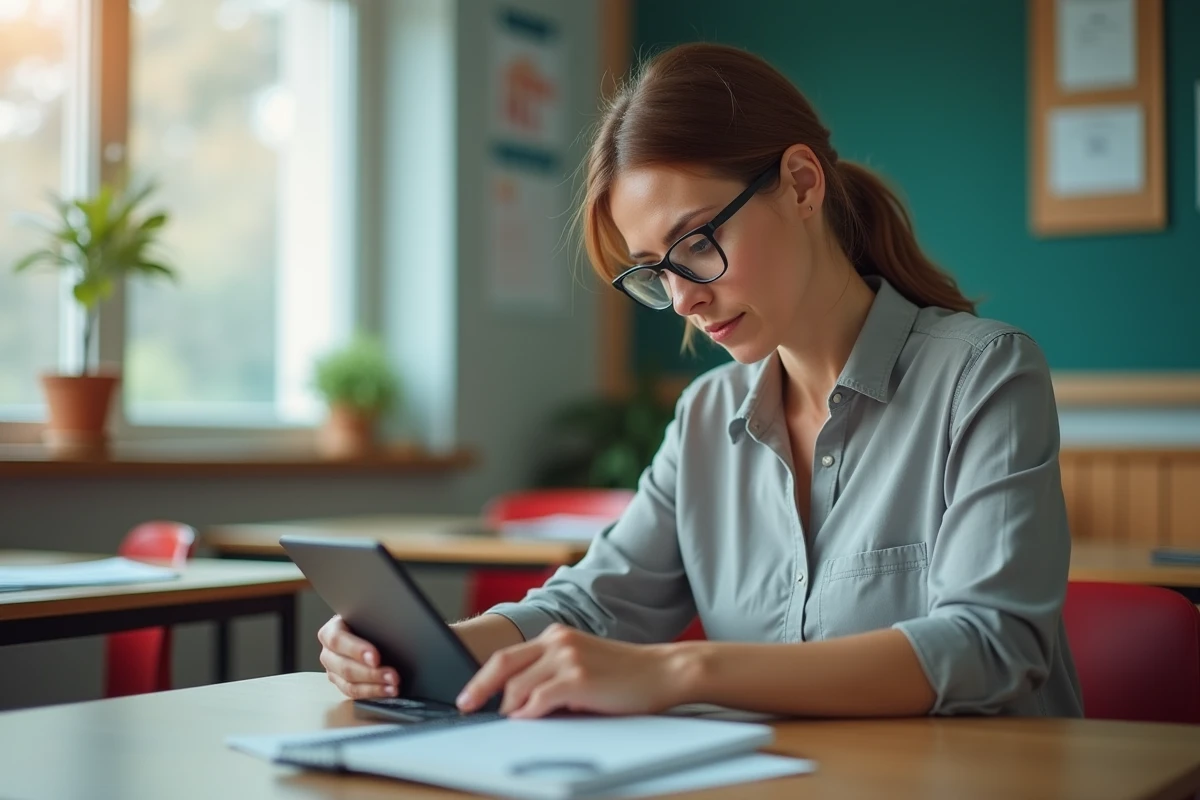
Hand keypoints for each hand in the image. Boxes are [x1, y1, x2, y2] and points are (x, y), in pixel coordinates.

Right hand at [317, 615, 399, 698]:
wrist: (363, 630)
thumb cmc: (365, 621)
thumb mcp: (366, 616)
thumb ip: (372, 622)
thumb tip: (393, 628)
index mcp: (330, 632)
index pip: (338, 640)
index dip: (357, 650)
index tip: (376, 657)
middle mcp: (328, 653)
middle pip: (344, 667)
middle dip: (371, 673)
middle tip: (392, 675)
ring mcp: (333, 671)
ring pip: (349, 684)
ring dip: (374, 687)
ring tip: (393, 686)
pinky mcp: (342, 684)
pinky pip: (355, 694)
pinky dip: (373, 693)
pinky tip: (388, 691)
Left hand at [456, 624, 681, 718]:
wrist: (665, 672)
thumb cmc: (628, 675)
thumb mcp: (584, 665)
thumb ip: (553, 674)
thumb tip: (519, 704)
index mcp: (558, 636)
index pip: (507, 655)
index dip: (482, 676)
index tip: (468, 694)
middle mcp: (558, 641)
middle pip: (503, 665)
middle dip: (479, 689)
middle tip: (465, 706)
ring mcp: (568, 658)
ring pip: (518, 686)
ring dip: (509, 708)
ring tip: (509, 721)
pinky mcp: (578, 678)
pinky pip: (538, 700)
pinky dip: (527, 713)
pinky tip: (526, 721)